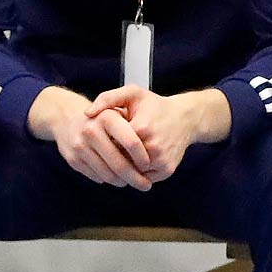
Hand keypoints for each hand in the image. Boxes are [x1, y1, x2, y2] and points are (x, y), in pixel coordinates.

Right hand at [27, 87, 153, 189]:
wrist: (66, 117)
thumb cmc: (102, 117)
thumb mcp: (119, 109)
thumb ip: (135, 125)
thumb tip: (151, 155)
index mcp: (107, 117)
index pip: (132, 142)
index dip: (142, 158)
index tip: (149, 165)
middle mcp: (91, 131)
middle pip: (120, 164)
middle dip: (135, 178)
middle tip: (145, 185)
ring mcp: (80, 146)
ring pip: (108, 175)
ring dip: (122, 182)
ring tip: (131, 181)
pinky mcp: (73, 159)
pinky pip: (96, 177)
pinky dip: (108, 180)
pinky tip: (115, 177)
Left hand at [84, 86, 231, 183]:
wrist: (185, 118)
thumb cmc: (154, 106)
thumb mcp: (132, 94)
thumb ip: (107, 99)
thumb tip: (87, 114)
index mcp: (140, 128)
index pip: (110, 144)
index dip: (105, 141)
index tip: (105, 137)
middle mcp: (152, 147)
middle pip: (120, 160)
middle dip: (113, 156)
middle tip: (111, 148)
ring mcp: (161, 161)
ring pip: (131, 171)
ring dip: (124, 165)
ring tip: (123, 153)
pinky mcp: (167, 170)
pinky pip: (143, 177)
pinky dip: (137, 172)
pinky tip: (135, 160)